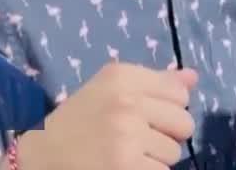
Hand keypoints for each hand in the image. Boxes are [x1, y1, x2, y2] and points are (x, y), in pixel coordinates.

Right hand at [16, 62, 196, 169]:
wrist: (42, 156)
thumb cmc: (78, 121)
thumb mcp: (110, 90)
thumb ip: (154, 83)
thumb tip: (193, 77)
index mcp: (121, 75)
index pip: (179, 92)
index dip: (167, 109)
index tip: (144, 115)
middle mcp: (126, 100)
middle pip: (184, 123)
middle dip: (166, 136)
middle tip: (136, 139)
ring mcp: (127, 134)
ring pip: (174, 153)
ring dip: (155, 159)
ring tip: (126, 153)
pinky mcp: (127, 165)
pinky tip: (124, 167)